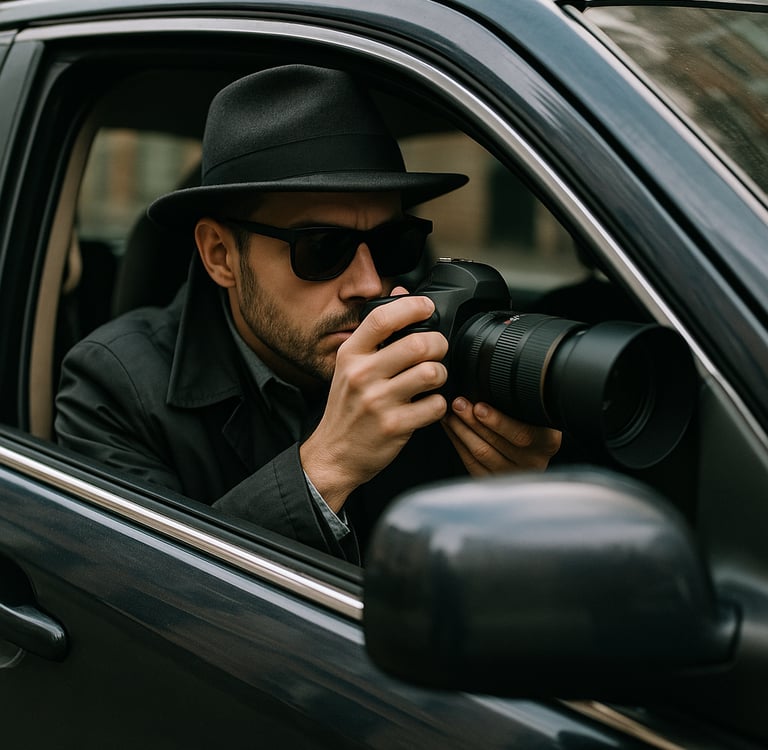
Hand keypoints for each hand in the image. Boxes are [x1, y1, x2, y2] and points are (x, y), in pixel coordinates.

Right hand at [300, 290, 447, 511]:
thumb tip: (400, 294)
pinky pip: (435, 405)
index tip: (427, 307)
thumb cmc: (346, 408)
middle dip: (438, 345)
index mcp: (350, 355)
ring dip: (441, 374)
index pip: (382, 318)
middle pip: (417, 344)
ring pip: (430, 373)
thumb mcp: (350, 366)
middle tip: (437, 351)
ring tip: (433, 379)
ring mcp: (378, 402)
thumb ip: (375, 332)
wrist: (333, 454)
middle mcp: (362, 375)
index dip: (412, 307)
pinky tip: (428, 404)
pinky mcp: (395, 426)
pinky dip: (439, 404)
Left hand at [441, 397, 560, 475]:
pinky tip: (451, 427)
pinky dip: (457, 442)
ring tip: (451, 413)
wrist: (534, 449)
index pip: (522, 434)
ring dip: (461, 430)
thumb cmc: (535, 423)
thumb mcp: (537, 412)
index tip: (479, 406)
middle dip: (472, 421)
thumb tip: (493, 382)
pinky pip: (471, 463)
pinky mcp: (494, 480)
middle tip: (458, 404)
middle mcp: (532, 461)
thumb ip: (523, 403)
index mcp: (547, 442)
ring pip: (480, 453)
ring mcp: (512, 473)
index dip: (498, 421)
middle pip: (495, 443)